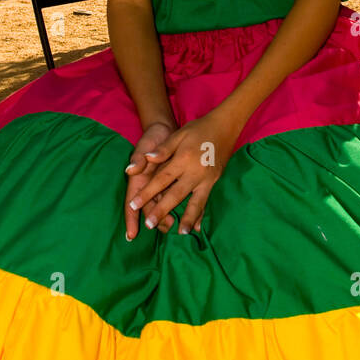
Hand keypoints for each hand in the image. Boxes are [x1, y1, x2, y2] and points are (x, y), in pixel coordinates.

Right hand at [124, 120, 176, 239]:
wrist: (165, 130)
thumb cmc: (152, 139)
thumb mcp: (144, 146)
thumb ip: (138, 158)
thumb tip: (130, 169)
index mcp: (139, 180)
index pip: (132, 202)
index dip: (131, 218)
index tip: (131, 234)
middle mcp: (149, 186)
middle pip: (150, 207)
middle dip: (155, 219)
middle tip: (165, 227)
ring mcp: (161, 186)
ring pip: (162, 205)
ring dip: (167, 215)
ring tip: (175, 225)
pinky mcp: (173, 182)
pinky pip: (175, 197)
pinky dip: (181, 206)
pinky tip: (190, 218)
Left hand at [127, 110, 237, 235]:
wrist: (225, 126)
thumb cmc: (199, 129)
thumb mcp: (179, 134)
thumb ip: (163, 149)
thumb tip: (147, 159)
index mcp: (183, 159)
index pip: (161, 179)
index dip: (147, 192)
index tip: (134, 205)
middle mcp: (195, 171)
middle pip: (176, 195)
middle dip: (162, 210)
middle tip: (149, 225)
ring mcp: (207, 178)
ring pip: (195, 202)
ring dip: (187, 218)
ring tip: (179, 233)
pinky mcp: (215, 181)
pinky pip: (206, 200)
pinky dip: (201, 214)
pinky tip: (197, 226)